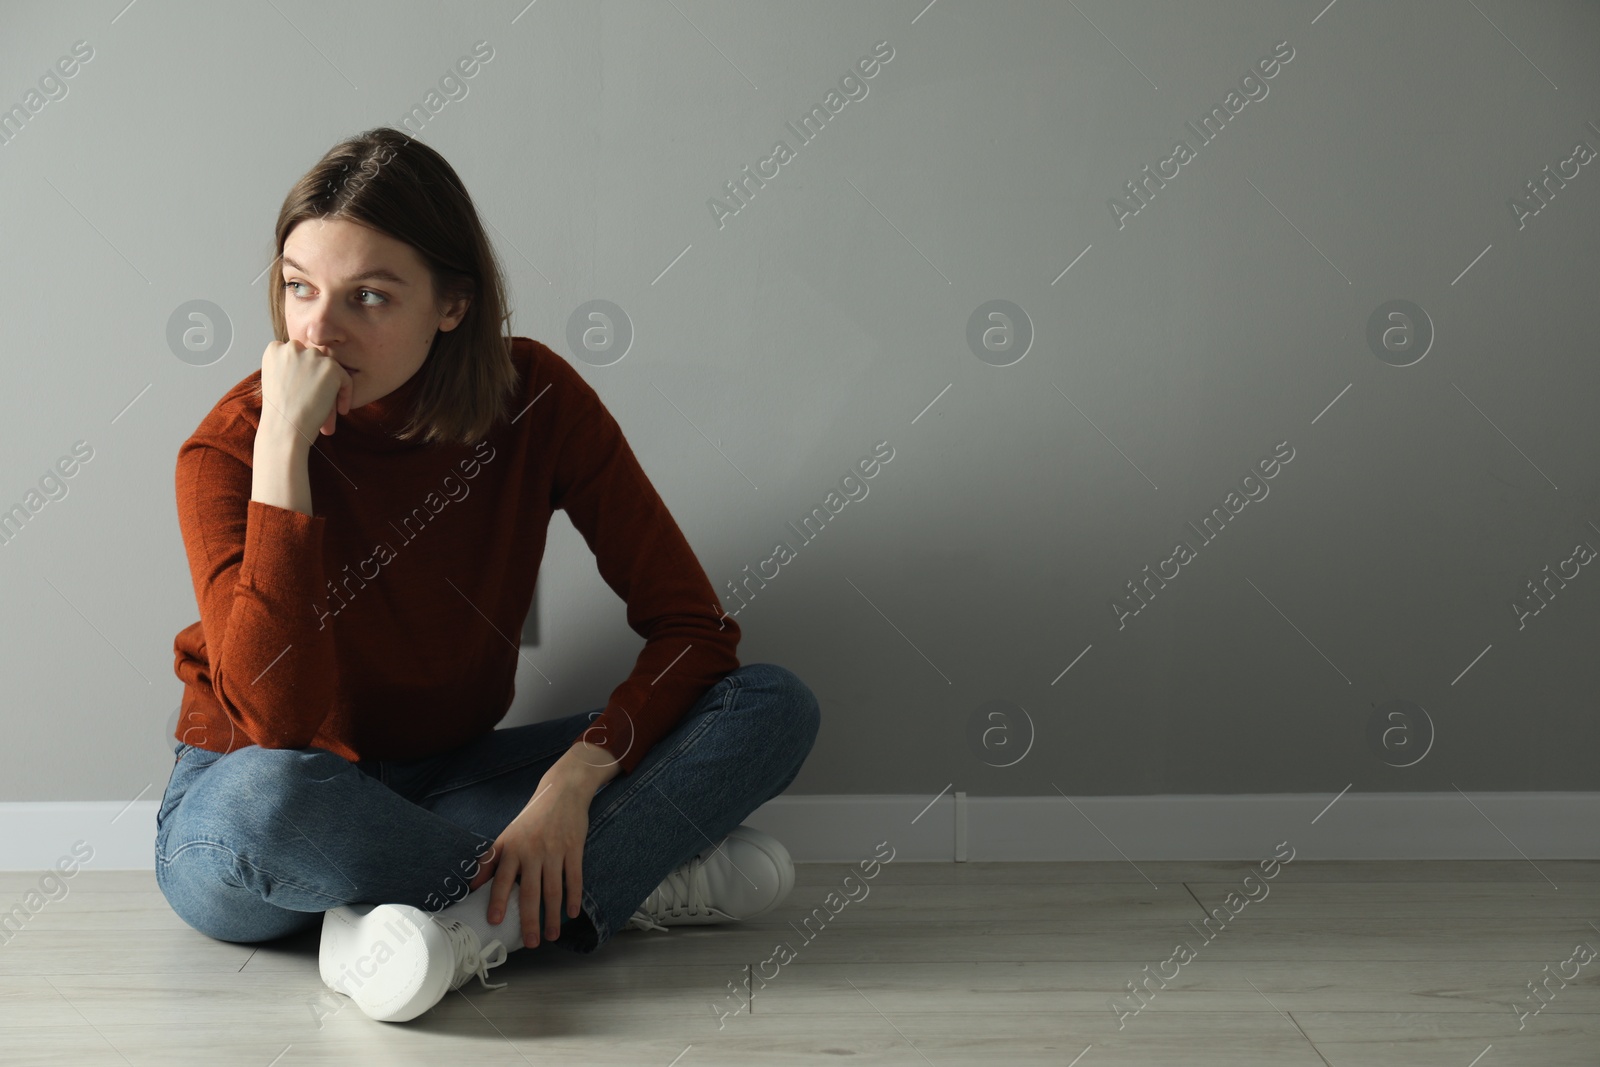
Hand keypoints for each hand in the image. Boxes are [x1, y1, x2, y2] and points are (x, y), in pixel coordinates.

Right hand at [259, 339, 353, 440]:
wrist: (284, 429)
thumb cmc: (280, 412)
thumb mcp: (277, 381)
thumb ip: (290, 366)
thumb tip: (310, 364)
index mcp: (274, 350)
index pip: (297, 354)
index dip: (303, 373)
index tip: (303, 391)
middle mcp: (292, 348)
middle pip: (314, 358)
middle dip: (317, 377)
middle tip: (316, 399)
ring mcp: (311, 356)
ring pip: (329, 367)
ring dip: (331, 385)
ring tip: (326, 406)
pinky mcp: (330, 367)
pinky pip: (345, 379)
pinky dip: (345, 395)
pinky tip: (339, 411)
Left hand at [466, 771, 593, 947]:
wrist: (562, 792)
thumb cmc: (531, 818)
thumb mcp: (507, 835)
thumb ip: (490, 861)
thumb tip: (471, 886)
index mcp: (512, 847)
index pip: (502, 878)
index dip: (498, 900)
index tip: (495, 921)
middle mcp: (532, 850)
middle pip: (531, 891)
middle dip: (530, 920)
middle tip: (530, 943)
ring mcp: (555, 850)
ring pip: (554, 889)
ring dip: (553, 916)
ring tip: (551, 936)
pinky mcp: (574, 848)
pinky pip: (574, 878)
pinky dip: (574, 897)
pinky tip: (571, 914)